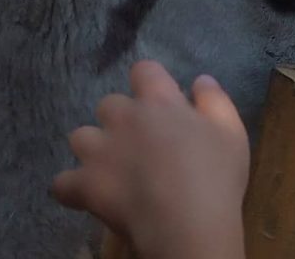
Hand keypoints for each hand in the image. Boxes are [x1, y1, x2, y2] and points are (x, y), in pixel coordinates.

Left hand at [51, 61, 249, 258]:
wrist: (187, 224)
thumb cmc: (216, 177)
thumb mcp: (232, 133)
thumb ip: (215, 101)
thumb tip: (200, 80)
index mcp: (159, 101)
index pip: (144, 70)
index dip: (150, 82)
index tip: (162, 101)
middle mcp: (123, 117)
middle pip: (110, 104)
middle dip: (121, 119)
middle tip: (142, 143)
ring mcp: (99, 150)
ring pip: (80, 136)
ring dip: (93, 148)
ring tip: (111, 168)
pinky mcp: (84, 183)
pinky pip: (62, 182)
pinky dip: (73, 187)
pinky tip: (88, 195)